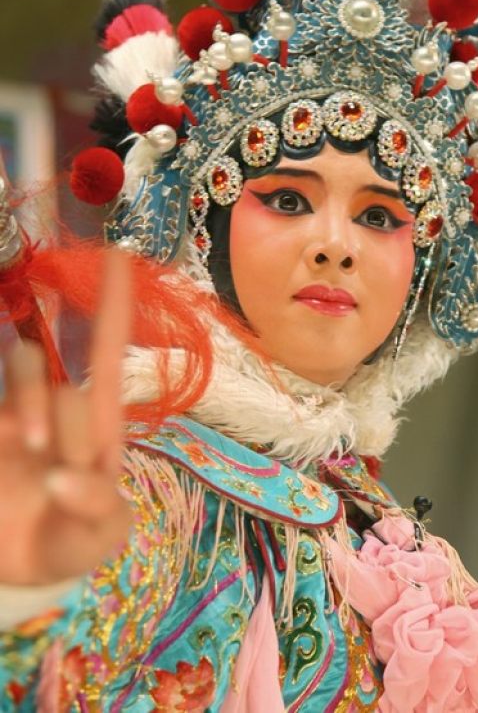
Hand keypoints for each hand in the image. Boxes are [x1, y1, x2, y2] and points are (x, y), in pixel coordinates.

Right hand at [0, 249, 132, 585]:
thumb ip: (95, 509)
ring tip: (32, 452)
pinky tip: (12, 443)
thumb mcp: (99, 537)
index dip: (113, 306)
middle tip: (60, 478)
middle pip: (66, 387)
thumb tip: (59, 480)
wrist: (18, 569)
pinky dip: (6, 418)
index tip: (120, 254)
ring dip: (31, 408)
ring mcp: (16, 416)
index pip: (104, 354)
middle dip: (67, 430)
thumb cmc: (71, 540)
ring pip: (27, 376)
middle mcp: (55, 409)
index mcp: (96, 426)